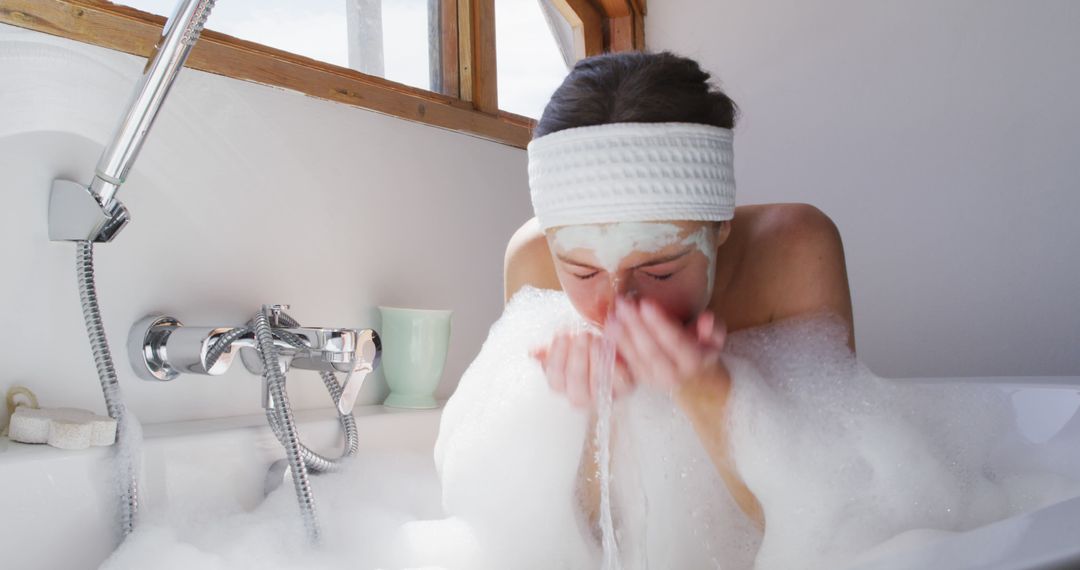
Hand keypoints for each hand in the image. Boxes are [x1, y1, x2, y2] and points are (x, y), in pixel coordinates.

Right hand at [531, 330, 631, 407]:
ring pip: (598, 385)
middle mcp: (584, 397)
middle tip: (581, 336)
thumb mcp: (567, 348)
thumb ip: (551, 350)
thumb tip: (533, 352)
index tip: (561, 335)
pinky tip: (610, 344)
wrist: (615, 349)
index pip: (555, 381)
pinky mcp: (625, 388)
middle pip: (576, 391)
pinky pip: (620, 379)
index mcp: (565, 387)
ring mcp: (605, 395)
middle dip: (578, 359)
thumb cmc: (588, 350)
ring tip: (594, 338)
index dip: (557, 358)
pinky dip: (614, 361)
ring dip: (595, 359)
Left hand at [611, 297, 729, 401]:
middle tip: (623, 304)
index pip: (674, 341)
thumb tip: (708, 318)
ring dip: (622, 336)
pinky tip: (608, 331)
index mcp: (693, 361)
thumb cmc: (702, 352)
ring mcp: (654, 379)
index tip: (645, 304)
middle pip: (651, 350)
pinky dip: (616, 348)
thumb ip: (713, 329)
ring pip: (636, 358)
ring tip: (612, 316)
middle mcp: (673, 374)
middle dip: (635, 326)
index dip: (659, 323)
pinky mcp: (640, 380)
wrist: (695, 384)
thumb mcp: (715, 341)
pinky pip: (626, 364)